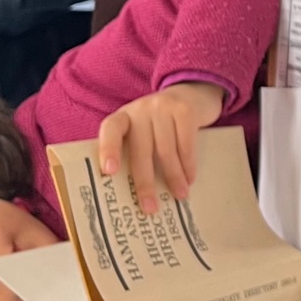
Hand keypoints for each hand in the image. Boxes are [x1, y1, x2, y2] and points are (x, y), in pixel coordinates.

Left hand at [97, 82, 225, 214]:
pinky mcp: (185, 110)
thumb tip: (133, 194)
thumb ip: (134, 150)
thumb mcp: (142, 130)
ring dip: (173, 177)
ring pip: (166, 149)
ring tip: (179, 196)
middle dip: (145, 182)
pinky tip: (189, 178)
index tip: (109, 172)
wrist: (191, 92)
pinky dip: (188, 164)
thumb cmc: (161, 122)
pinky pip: (186, 143)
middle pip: (141, 149)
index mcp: (123, 117)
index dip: (108, 149)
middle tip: (150, 207)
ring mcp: (163, 107)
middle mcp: (140, 109)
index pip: (110, 130)